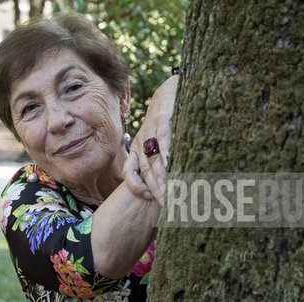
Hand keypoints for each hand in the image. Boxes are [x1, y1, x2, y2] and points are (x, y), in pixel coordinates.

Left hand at [122, 75, 178, 204]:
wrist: (168, 94)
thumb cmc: (164, 122)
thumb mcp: (155, 140)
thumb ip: (158, 160)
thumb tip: (166, 184)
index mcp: (136, 149)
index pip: (130, 173)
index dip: (136, 187)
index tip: (146, 198)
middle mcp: (140, 143)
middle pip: (146, 171)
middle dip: (155, 189)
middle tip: (166, 204)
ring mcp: (150, 132)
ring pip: (154, 160)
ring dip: (163, 178)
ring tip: (172, 192)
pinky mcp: (163, 122)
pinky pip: (164, 141)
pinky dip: (167, 154)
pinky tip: (173, 165)